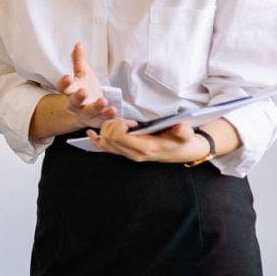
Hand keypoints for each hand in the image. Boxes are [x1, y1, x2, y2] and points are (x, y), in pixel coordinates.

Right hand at [56, 43, 117, 128]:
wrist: (91, 109)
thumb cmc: (85, 88)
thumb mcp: (83, 74)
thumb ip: (78, 61)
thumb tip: (78, 44)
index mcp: (70, 92)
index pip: (62, 88)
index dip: (63, 83)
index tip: (68, 76)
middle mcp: (75, 104)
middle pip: (73, 102)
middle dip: (78, 97)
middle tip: (84, 91)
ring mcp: (86, 114)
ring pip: (88, 112)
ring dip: (95, 107)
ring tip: (103, 101)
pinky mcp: (97, 121)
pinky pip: (101, 120)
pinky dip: (107, 116)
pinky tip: (113, 110)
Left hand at [87, 120, 209, 163]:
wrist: (182, 151)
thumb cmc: (181, 140)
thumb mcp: (186, 134)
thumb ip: (183, 131)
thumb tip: (180, 127)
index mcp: (144, 148)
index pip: (118, 136)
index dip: (120, 125)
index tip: (132, 122)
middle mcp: (132, 154)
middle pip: (108, 138)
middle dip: (112, 125)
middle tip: (125, 120)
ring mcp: (127, 155)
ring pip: (104, 142)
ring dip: (106, 129)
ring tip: (119, 123)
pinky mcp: (124, 153)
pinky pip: (104, 148)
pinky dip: (96, 140)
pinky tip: (90, 133)